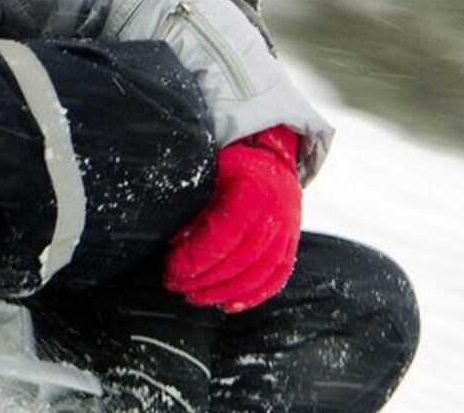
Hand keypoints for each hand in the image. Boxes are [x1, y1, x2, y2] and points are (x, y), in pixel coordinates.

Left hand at [163, 125, 302, 312]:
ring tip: (195, 298)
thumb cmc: (231, 164)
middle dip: (205, 280)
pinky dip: (253, 295)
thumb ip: (196, 206)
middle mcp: (276, 214)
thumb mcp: (208, 172)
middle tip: (175, 286)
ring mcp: (288, 231)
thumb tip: (176, 242)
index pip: (225, 235)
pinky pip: (277, 276)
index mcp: (253, 193)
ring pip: (259, 273)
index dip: (197, 257)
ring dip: (224, 292)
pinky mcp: (291, 244)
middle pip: (241, 260)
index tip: (172, 269)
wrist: (270, 157)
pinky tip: (228, 305)